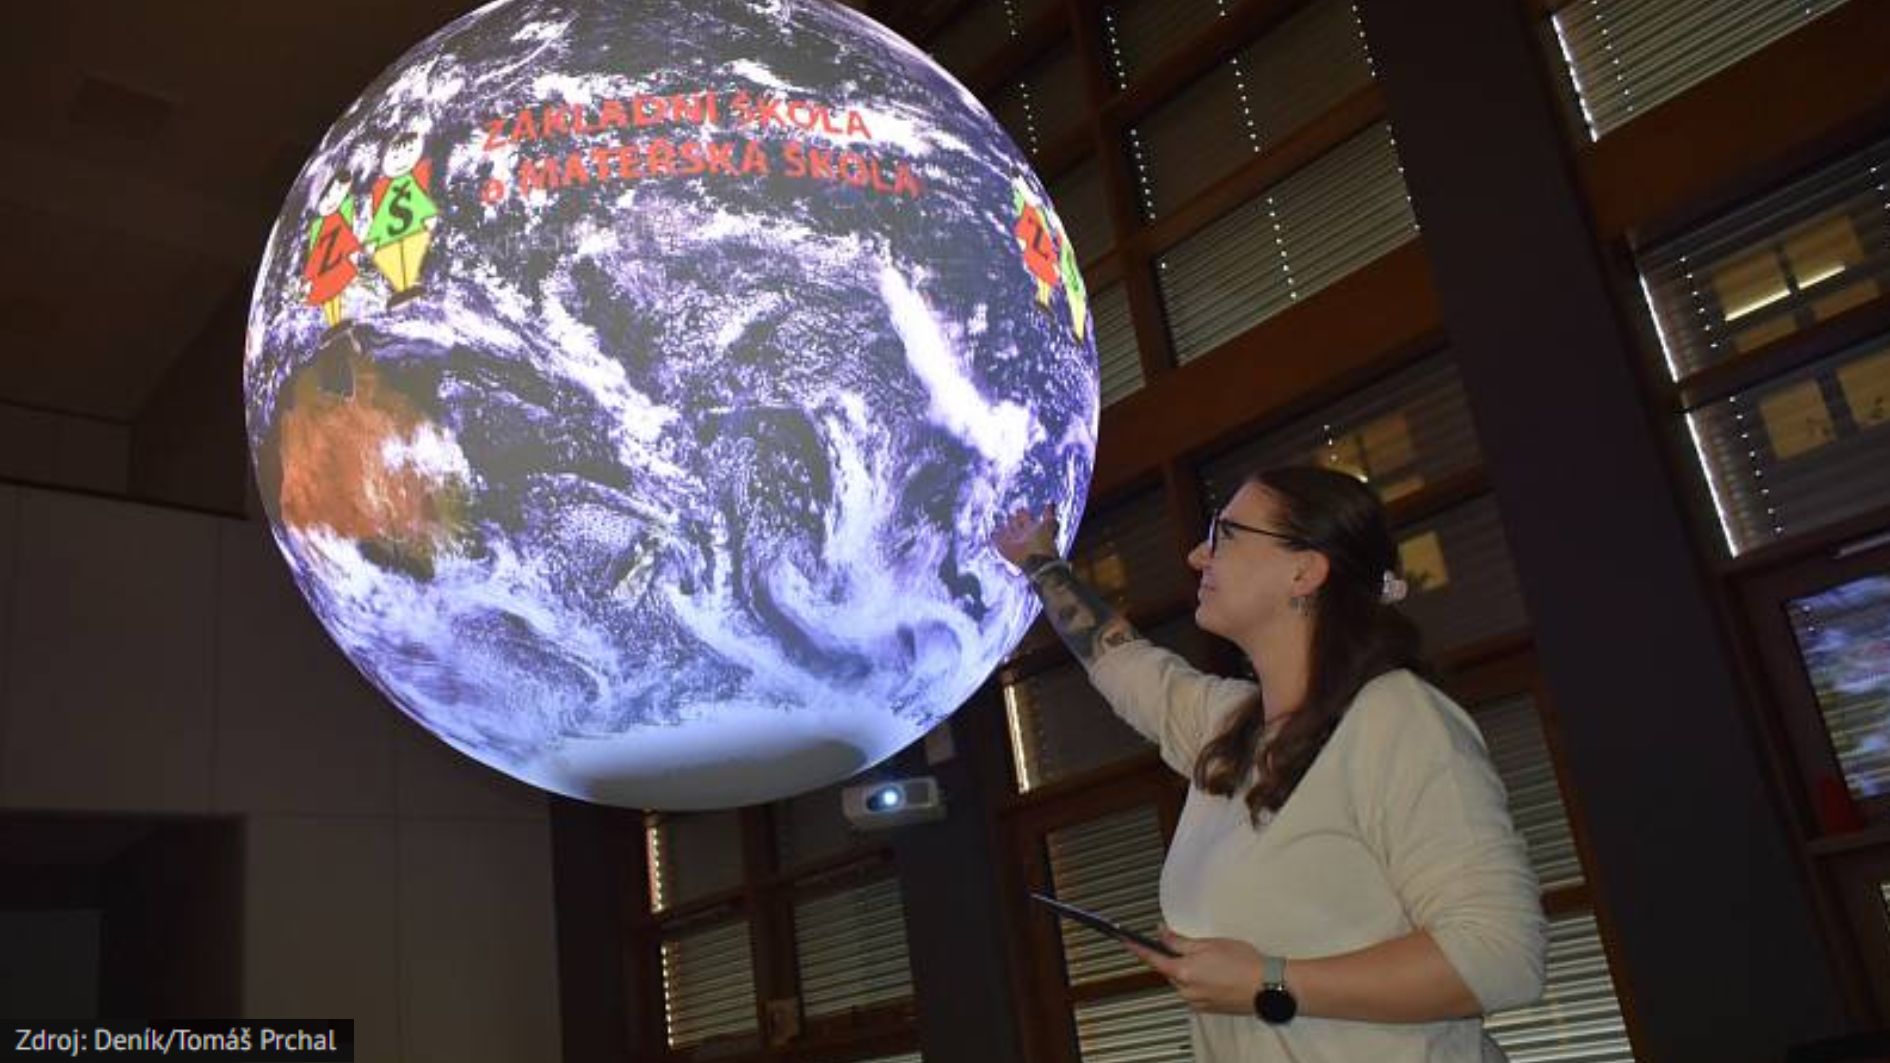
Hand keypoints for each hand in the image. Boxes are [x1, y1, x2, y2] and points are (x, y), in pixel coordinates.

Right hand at [990, 503, 1059, 570]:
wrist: (1036, 560)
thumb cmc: (1043, 542)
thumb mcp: (1049, 524)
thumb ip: (1049, 514)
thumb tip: (1052, 502)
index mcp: (1032, 529)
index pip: (1026, 518)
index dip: (1023, 513)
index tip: (1021, 508)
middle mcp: (1022, 535)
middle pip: (1016, 525)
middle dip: (1013, 520)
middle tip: (1010, 515)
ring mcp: (1013, 542)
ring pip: (1007, 533)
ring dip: (1004, 529)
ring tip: (999, 525)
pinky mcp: (1005, 549)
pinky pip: (998, 541)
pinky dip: (994, 537)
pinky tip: (991, 533)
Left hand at [1124, 927, 1266, 1015]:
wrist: (1267, 987)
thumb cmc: (1243, 962)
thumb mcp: (1208, 944)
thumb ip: (1179, 941)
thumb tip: (1161, 934)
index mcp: (1183, 973)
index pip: (1152, 959)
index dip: (1137, 948)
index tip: (1126, 940)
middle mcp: (1186, 991)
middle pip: (1169, 970)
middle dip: (1174, 958)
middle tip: (1192, 945)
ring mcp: (1196, 1002)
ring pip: (1183, 982)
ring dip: (1189, 970)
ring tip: (1214, 961)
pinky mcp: (1208, 1009)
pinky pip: (1195, 992)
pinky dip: (1200, 981)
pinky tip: (1218, 974)